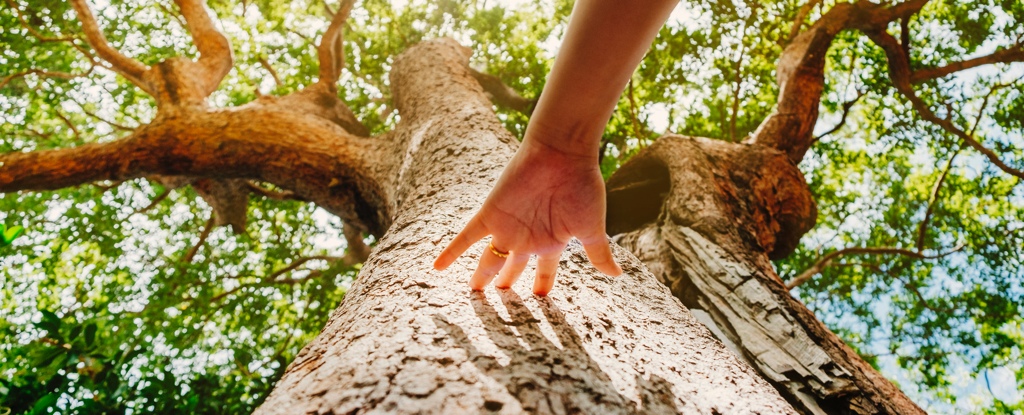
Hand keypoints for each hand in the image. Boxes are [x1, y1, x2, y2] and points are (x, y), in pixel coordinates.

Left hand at [433, 138, 622, 295]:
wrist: (562, 154)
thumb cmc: (581, 187)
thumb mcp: (591, 227)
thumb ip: (598, 253)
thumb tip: (618, 274)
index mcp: (550, 242)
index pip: (543, 273)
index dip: (540, 288)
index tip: (537, 304)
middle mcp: (527, 237)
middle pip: (512, 269)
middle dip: (505, 286)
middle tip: (498, 307)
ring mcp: (507, 227)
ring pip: (488, 259)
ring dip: (480, 276)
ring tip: (472, 294)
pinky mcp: (491, 214)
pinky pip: (466, 237)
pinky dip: (452, 251)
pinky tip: (437, 267)